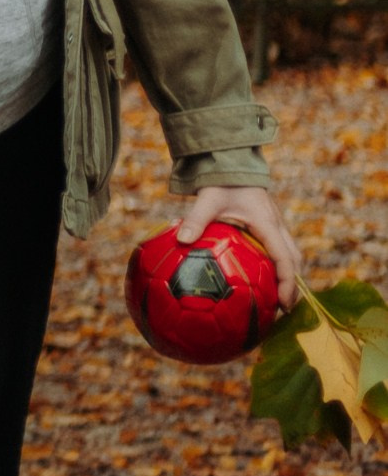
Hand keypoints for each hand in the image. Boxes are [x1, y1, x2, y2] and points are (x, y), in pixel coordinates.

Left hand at [175, 183, 301, 307]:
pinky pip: (281, 251)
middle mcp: (277, 226)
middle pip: (295, 261)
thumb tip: (180, 240)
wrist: (233, 164)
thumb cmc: (222, 182)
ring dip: (288, 278)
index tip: (284, 304)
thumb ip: (196, 219)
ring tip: (278, 302)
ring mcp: (276, 226)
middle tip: (284, 311)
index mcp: (267, 223)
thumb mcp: (208, 199)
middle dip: (294, 286)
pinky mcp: (270, 227)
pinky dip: (279, 268)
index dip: (288, 282)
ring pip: (291, 256)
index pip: (284, 258)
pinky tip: (263, 283)